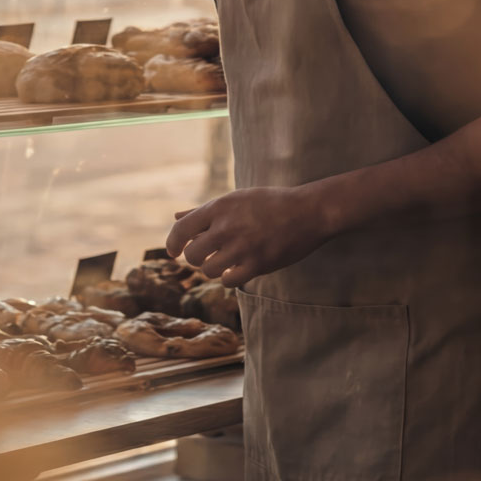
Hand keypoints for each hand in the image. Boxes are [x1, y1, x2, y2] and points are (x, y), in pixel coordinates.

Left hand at [165, 186, 335, 287]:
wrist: (308, 211)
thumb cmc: (269, 203)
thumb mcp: (235, 199)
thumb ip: (203, 210)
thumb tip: (175, 216)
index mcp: (220, 207)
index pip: (181, 229)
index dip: (172, 243)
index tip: (173, 251)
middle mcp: (227, 226)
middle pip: (192, 255)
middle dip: (195, 258)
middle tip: (206, 255)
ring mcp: (242, 247)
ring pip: (208, 270)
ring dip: (213, 269)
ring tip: (225, 261)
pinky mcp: (258, 264)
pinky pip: (228, 281)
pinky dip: (228, 278)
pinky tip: (236, 270)